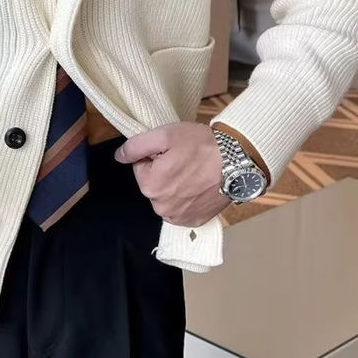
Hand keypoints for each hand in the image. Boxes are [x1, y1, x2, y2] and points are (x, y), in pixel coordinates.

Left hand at [113, 122, 229, 226]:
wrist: (237, 161)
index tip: (173, 151)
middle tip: (185, 160)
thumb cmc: (201, 145)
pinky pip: (182, 209)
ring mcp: (179, 217)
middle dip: (164, 171)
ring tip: (194, 172)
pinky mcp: (195, 221)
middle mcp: (161, 207)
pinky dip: (188, 198)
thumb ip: (136, 146)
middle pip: (154, 184)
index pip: (141, 167)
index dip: (155, 156)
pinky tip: (200, 186)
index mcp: (150, 186)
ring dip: (176, 186)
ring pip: (167, 197)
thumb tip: (119, 156)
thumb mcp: (164, 135)